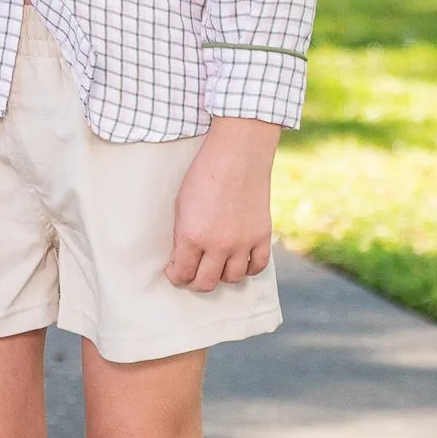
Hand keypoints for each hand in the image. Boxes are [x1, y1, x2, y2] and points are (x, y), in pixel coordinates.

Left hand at [166, 117, 280, 291]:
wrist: (237, 155)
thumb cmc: (203, 174)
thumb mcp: (181, 204)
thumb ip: (182, 233)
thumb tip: (182, 255)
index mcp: (192, 236)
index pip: (182, 273)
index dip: (176, 276)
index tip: (174, 272)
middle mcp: (218, 245)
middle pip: (206, 282)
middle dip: (195, 282)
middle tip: (193, 274)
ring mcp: (243, 242)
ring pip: (232, 278)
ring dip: (222, 276)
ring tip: (216, 266)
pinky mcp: (262, 235)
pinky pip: (258, 266)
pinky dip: (248, 268)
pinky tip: (240, 262)